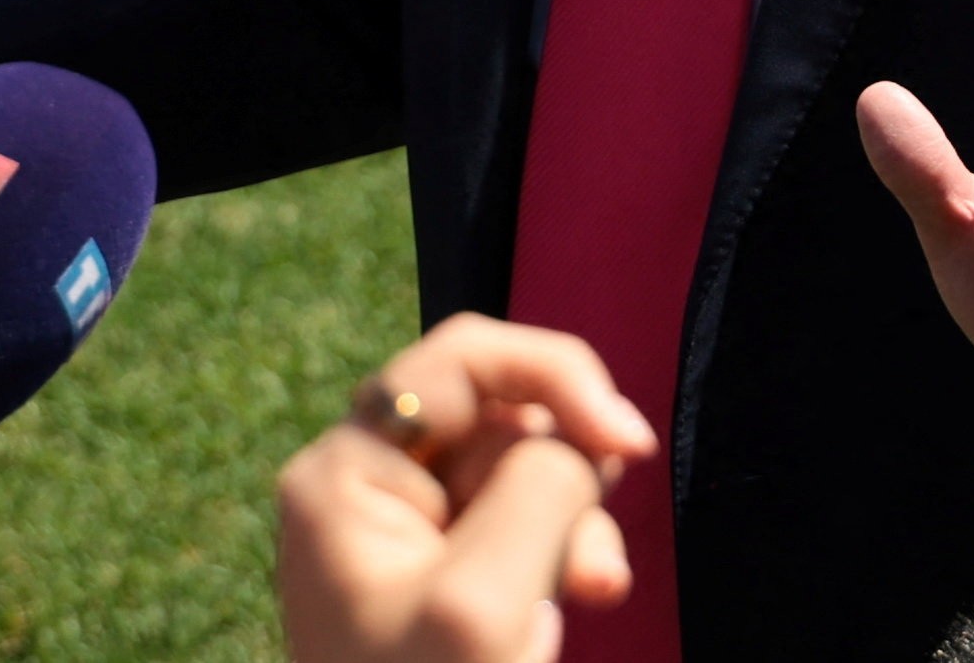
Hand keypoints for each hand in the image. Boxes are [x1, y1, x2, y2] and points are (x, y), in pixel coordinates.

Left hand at [276, 316, 651, 662]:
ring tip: (582, 600)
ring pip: (519, 473)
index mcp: (346, 475)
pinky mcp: (434, 580)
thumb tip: (580, 445)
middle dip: (566, 476)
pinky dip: (553, 557)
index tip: (627, 446)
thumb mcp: (487, 598)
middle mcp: (362, 489)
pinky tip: (556, 613)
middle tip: (593, 568)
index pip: (465, 359)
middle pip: (498, 417)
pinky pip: (514, 528)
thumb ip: (542, 486)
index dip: (558, 378)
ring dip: (568, 527)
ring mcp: (397, 537)